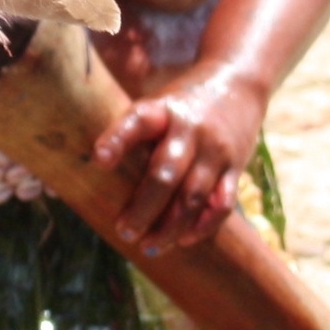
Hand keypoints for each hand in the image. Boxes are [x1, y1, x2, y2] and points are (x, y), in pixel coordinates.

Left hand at [92, 64, 265, 253]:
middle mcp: (190, 129)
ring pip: (192, 196)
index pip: (137, 122)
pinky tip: (183, 240)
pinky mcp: (236, 167)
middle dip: (143, 208)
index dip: (118, 140)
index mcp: (163, 110)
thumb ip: (132, 133)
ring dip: (169, 227)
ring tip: (148, 246)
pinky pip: (221, 204)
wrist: (238, 83)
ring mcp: (216, 150)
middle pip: (166, 173)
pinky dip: (202, 226)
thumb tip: (91, 172)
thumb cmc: (181, 105)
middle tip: (124, 231)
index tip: (99, 160)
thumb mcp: (156, 104)